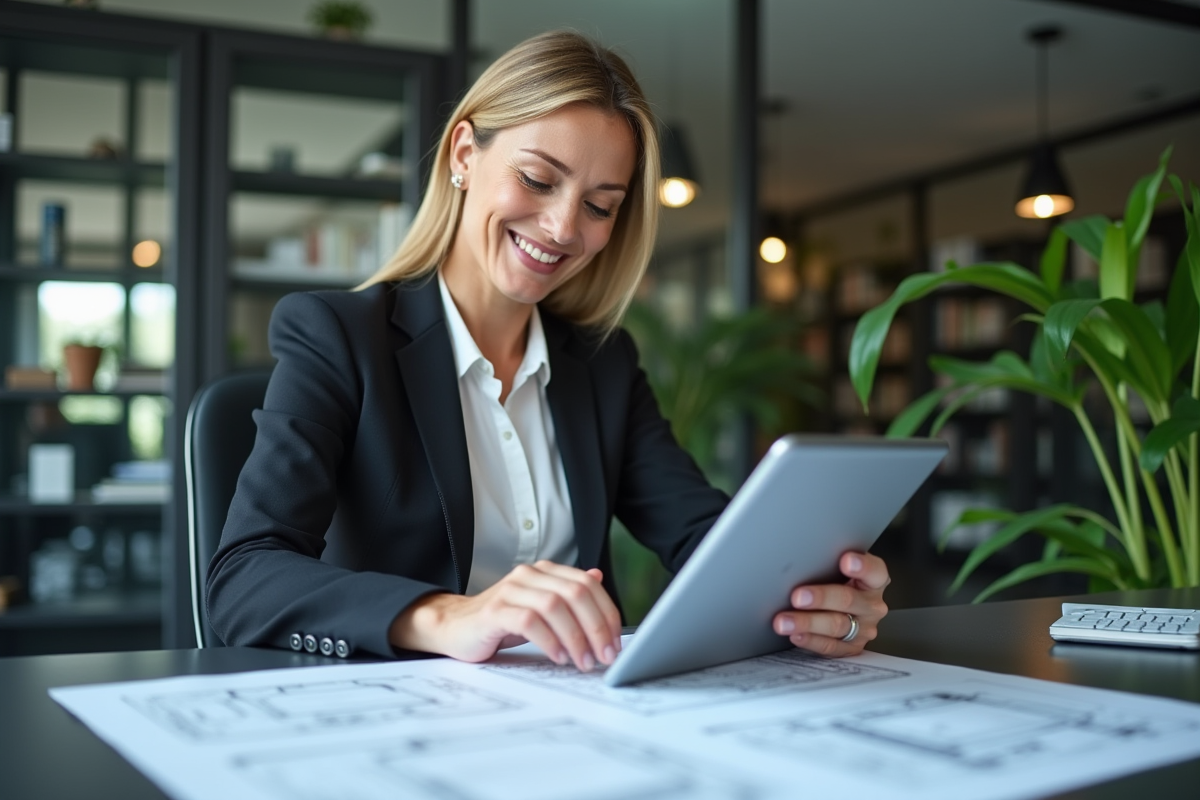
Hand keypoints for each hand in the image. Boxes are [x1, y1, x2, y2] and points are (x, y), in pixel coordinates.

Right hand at [389, 561, 621, 671]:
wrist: (454, 628)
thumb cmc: (502, 622)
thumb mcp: (541, 607)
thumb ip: (568, 593)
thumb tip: (599, 578)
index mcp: (545, 572)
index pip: (587, 584)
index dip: (606, 613)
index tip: (615, 643)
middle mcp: (529, 575)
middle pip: (575, 593)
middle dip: (596, 627)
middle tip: (604, 656)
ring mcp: (510, 590)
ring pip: (554, 606)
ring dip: (575, 637)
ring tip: (582, 661)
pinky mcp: (494, 611)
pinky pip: (529, 621)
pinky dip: (549, 641)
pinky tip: (558, 658)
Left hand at [772, 551, 889, 656]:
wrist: (842, 610)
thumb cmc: (838, 582)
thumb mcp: (839, 569)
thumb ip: (830, 564)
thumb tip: (799, 560)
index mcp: (875, 581)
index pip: (875, 571)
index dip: (862, 566)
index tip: (846, 560)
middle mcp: (872, 605)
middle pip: (848, 600)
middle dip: (821, 598)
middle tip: (798, 597)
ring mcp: (864, 629)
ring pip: (837, 625)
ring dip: (808, 623)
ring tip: (785, 621)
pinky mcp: (852, 648)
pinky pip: (830, 647)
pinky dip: (810, 641)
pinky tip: (796, 635)